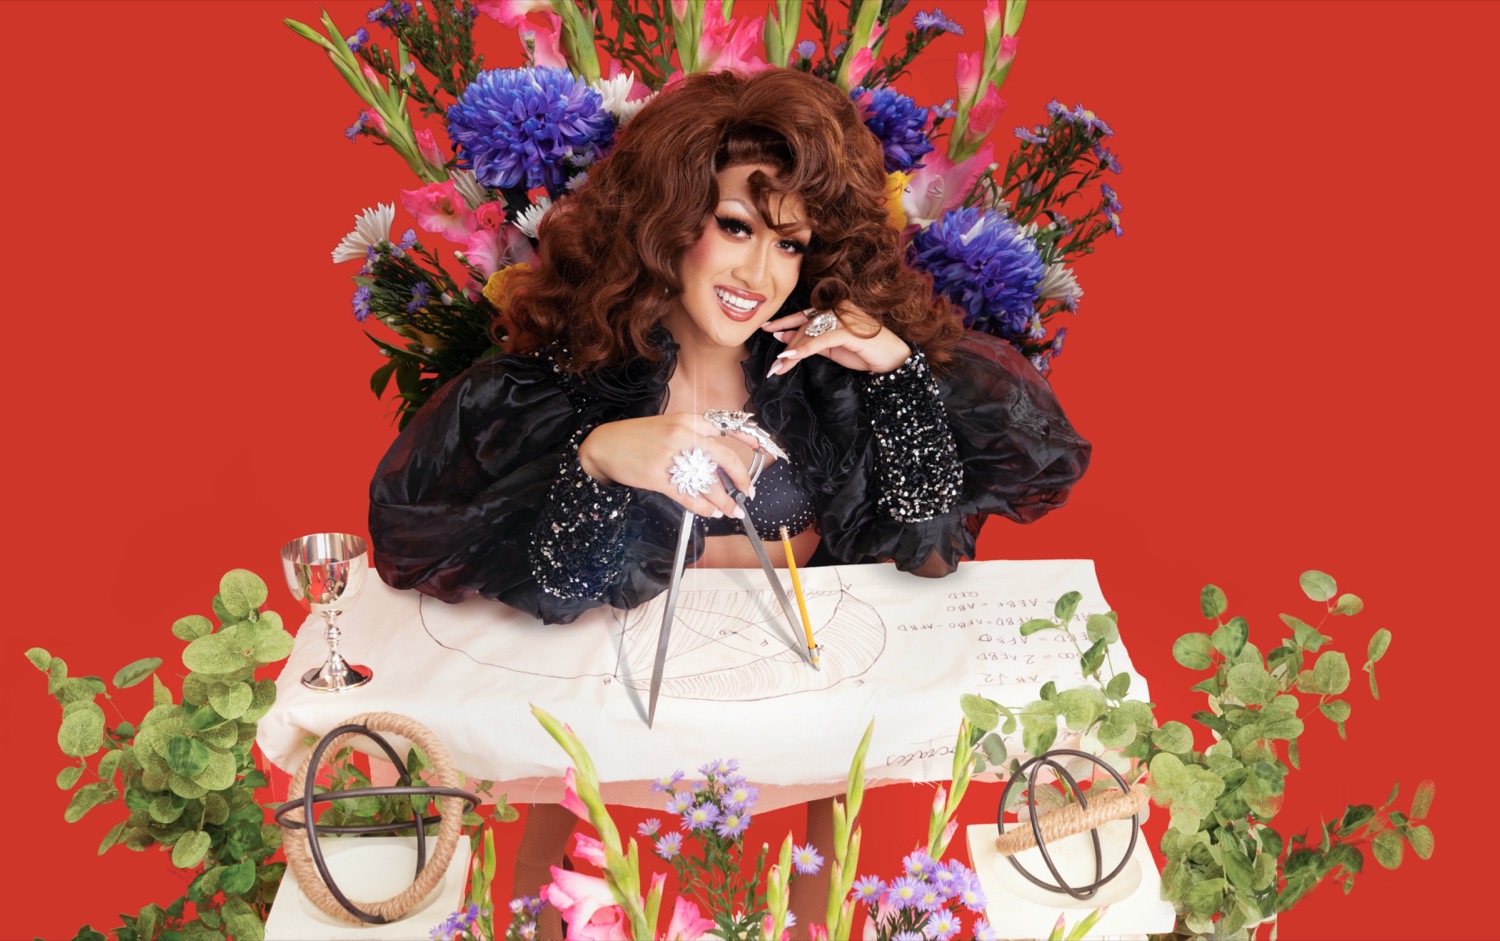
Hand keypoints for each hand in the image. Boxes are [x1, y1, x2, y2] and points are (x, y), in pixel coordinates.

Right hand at [578, 413, 761, 518]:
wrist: (605, 445)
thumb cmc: (637, 438)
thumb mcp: (668, 427)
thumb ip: (692, 439)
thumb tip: (717, 464)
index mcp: (688, 420)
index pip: (726, 428)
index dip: (748, 440)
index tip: (763, 450)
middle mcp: (683, 435)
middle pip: (724, 459)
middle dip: (741, 479)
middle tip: (748, 492)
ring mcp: (671, 456)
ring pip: (708, 483)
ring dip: (725, 501)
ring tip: (733, 511)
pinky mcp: (658, 476)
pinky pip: (688, 496)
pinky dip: (703, 507)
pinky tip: (711, 512)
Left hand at [761, 303, 911, 377]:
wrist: (891, 359)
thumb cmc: (863, 352)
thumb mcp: (831, 347)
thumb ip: (811, 341)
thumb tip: (784, 337)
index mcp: (834, 309)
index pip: (805, 314)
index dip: (785, 321)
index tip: (766, 328)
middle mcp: (837, 308)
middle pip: (804, 326)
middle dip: (788, 347)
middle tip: (775, 366)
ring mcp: (843, 317)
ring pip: (809, 333)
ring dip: (792, 352)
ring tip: (779, 368)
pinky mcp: (847, 329)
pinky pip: (819, 340)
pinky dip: (803, 349)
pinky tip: (790, 358)